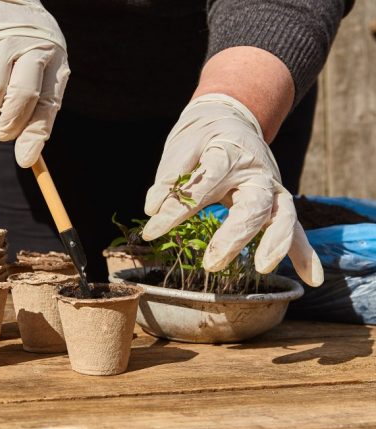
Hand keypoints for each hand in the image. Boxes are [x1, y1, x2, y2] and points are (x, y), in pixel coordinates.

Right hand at [0, 0, 69, 167]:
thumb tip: (27, 159)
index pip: (48, 102)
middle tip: (4, 134)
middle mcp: (31, 44)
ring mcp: (0, 39)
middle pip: (21, 96)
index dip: (36, 134)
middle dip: (10, 124)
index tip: (26, 161)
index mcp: (53, 56)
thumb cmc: (25, 50)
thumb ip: (37, 114)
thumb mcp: (40, 75)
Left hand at [143, 94, 323, 286]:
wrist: (231, 116)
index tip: (152, 231)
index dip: (176, 210)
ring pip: (283, 216)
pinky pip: (294, 228)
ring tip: (263, 268)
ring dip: (277, 243)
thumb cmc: (202, 136)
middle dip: (235, 235)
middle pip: (254, 205)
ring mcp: (271, 188)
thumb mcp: (182, 146)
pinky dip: (305, 253)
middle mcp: (257, 172)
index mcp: (229, 153)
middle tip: (212, 263)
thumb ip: (170, 176)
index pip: (204, 184)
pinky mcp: (277, 202)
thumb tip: (151, 208)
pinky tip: (312, 278)